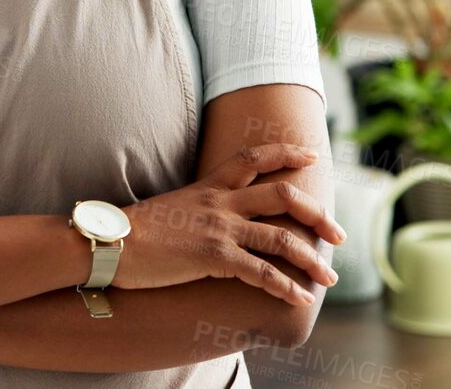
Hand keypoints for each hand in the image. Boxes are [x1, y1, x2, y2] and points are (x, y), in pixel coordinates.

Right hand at [113, 143, 343, 304]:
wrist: (112, 242)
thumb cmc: (136, 229)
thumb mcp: (174, 205)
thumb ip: (200, 205)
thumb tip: (213, 215)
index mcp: (210, 185)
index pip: (255, 157)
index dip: (287, 152)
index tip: (312, 155)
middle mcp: (221, 202)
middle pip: (283, 195)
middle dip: (317, 213)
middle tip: (338, 232)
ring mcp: (220, 229)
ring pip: (280, 237)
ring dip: (311, 258)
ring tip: (329, 276)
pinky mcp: (214, 258)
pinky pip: (262, 272)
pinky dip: (286, 287)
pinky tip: (301, 298)